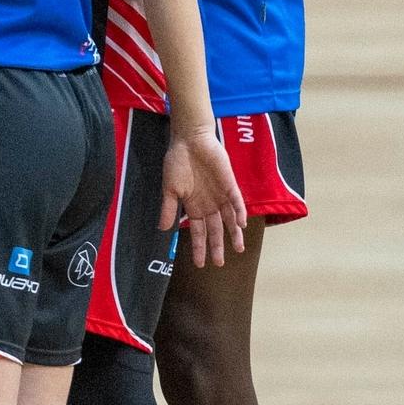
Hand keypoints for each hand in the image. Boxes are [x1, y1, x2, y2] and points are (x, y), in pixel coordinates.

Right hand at [158, 127, 247, 268]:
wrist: (189, 140)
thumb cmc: (177, 162)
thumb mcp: (169, 188)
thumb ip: (169, 209)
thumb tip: (162, 229)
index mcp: (194, 206)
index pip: (198, 232)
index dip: (198, 247)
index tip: (199, 264)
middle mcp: (209, 204)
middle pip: (215, 230)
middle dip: (217, 246)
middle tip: (219, 264)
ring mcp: (221, 195)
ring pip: (230, 219)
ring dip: (234, 234)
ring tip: (238, 249)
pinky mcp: (229, 184)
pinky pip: (236, 201)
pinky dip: (239, 212)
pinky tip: (241, 224)